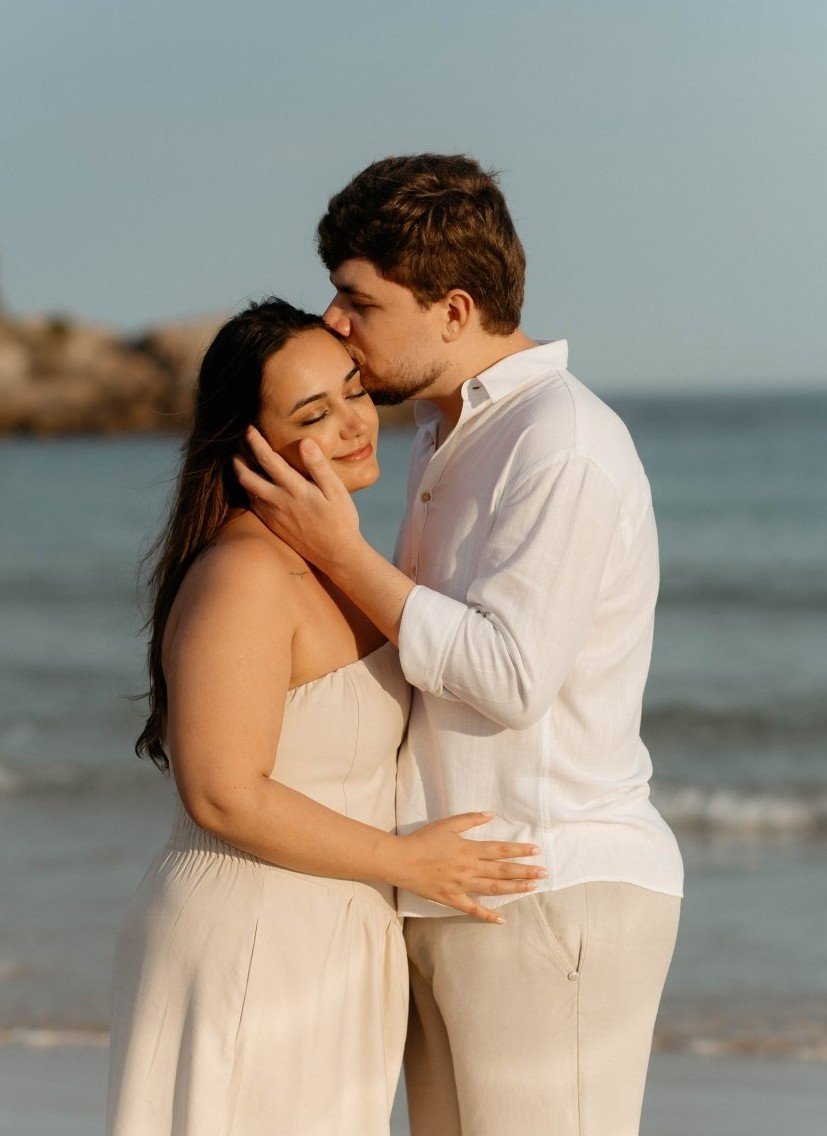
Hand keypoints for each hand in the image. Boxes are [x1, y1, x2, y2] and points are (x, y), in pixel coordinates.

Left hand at [232, 427, 360, 570]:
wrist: (337, 555)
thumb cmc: (341, 520)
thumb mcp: (336, 491)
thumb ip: (319, 466)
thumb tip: (305, 441)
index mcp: (294, 490)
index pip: (267, 460)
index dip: (255, 442)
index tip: (249, 428)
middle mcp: (278, 502)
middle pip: (247, 477)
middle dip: (238, 459)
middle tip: (236, 446)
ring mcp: (273, 516)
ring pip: (247, 492)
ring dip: (241, 475)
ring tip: (241, 462)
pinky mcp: (273, 526)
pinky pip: (253, 505)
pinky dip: (249, 492)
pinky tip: (253, 487)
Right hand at [393, 812, 545, 922]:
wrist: (401, 861)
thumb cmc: (423, 840)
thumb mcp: (447, 824)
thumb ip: (470, 819)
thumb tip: (491, 815)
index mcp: (469, 849)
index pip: (500, 850)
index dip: (519, 850)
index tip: (536, 851)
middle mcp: (469, 868)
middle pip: (502, 871)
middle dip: (525, 871)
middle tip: (543, 873)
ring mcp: (462, 885)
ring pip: (493, 889)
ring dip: (514, 889)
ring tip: (532, 888)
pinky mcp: (452, 898)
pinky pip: (472, 909)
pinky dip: (487, 915)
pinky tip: (501, 919)